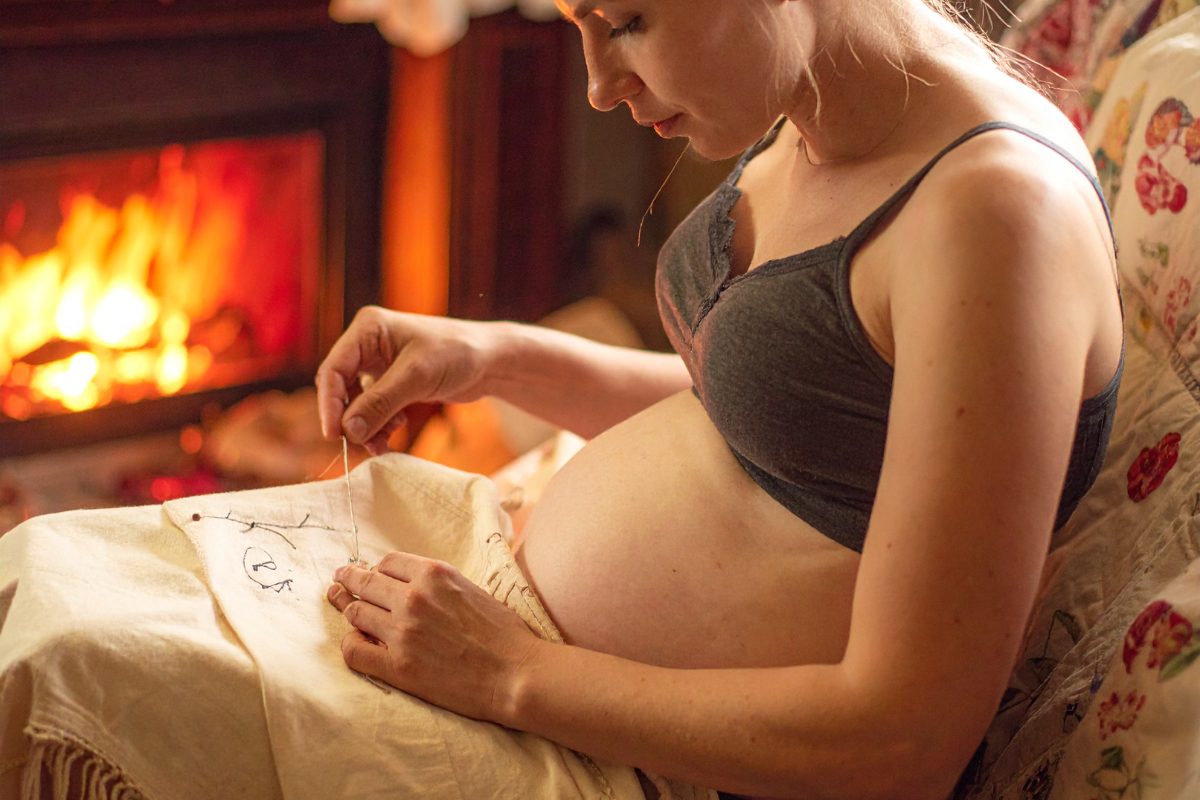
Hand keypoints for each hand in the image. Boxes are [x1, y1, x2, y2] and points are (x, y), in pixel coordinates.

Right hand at [315, 307, 501, 453]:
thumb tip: (348, 431)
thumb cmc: (457, 353)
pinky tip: (393, 435)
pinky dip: (380, 426)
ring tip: (380, 446)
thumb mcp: (416, 377)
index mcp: (368, 329)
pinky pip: (375, 409)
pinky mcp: (393, 382)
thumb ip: (380, 404)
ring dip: (366, 427)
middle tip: (358, 445)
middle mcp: (369, 344)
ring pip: (358, 403)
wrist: (492, 360)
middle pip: (341, 388)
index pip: (333, 369)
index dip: (329, 404)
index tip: (334, 435)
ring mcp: (380, 364)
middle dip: (349, 419)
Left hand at [328, 553, 541, 722]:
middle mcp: (413, 598)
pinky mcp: (397, 666)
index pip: (387, 563)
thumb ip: (438, 585)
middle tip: (339, 580)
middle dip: (349, 579)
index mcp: (434, 574)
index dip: (376, 568)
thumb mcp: (471, 590)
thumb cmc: (503, 634)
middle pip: (365, 582)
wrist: (515, 673)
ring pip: (355, 612)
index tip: (369, 572)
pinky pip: (355, 650)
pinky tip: (354, 642)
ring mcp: (402, 632)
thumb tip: (412, 584)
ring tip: (340, 605)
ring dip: (346, 608)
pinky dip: (350, 644)